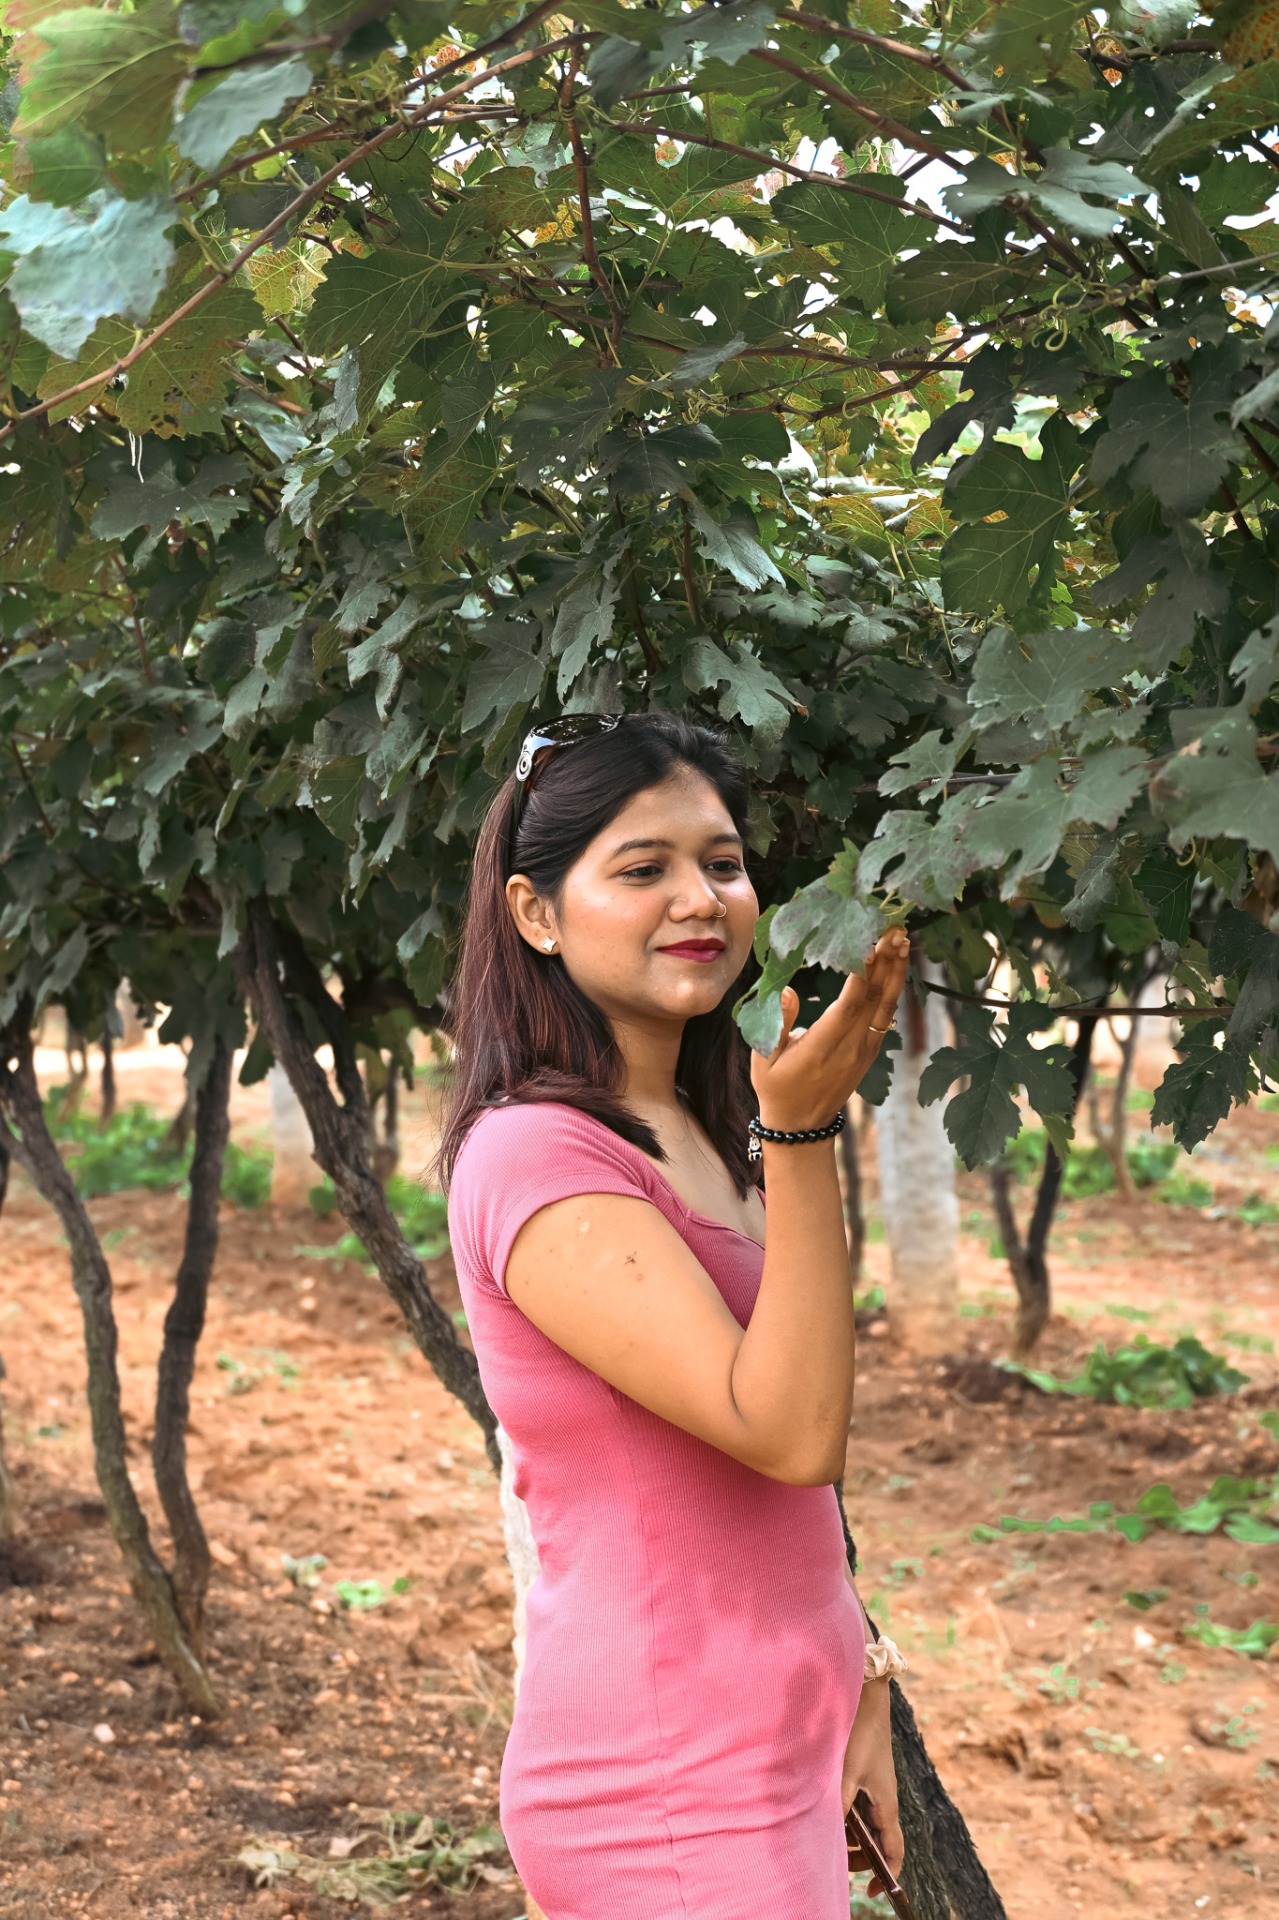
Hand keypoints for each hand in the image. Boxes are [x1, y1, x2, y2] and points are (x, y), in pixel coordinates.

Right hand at [750, 929, 908, 1132]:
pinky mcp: (870, 1052)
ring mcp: (864, 1051)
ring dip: (895, 972)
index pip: (846, 1009)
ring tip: (902, 939)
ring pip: (884, 1006)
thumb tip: (788, 991)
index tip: (869, 947)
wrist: (802, 1126)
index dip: (860, 978)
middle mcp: (849, 1050)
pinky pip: (885, 1016)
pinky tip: (897, 967)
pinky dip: (893, 989)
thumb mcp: (763, 1060)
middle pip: (872, 1001)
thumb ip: (777, 1024)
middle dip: (885, 963)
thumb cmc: (776, 1088)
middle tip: (893, 929)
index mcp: (820, 1050)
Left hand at [841, 1677, 904, 1900]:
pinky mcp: (863, 1773)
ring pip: (865, 1824)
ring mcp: (874, 1786)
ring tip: (826, 1838)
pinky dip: (845, 1815)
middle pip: (878, 1842)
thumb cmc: (859, 1733)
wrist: (866, 1696)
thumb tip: (828, 1833)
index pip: (894, 1851)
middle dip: (860, 1857)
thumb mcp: (847, 1771)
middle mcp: (884, 1799)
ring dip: (850, 1836)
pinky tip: (825, 1811)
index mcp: (887, 1804)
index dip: (887, 1874)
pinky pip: (858, 1805)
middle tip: (837, 1865)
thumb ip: (839, 1803)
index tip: (872, 1892)